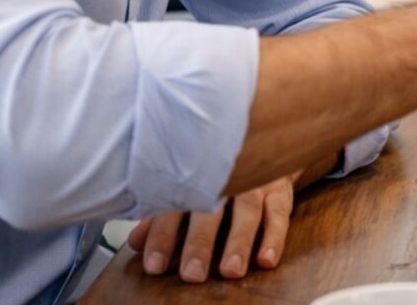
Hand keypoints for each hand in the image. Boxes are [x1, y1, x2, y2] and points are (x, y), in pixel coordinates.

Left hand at [130, 174, 293, 281]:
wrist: (259, 143)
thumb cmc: (216, 173)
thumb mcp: (187, 189)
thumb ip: (161, 216)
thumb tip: (136, 242)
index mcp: (195, 176)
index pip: (174, 205)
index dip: (163, 235)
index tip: (155, 264)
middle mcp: (225, 177)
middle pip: (211, 209)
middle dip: (200, 242)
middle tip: (192, 273)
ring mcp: (254, 182)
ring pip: (248, 210)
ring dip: (239, 242)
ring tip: (230, 270)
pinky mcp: (279, 190)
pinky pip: (279, 214)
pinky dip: (274, 238)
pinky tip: (266, 259)